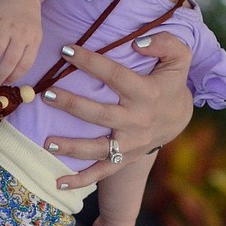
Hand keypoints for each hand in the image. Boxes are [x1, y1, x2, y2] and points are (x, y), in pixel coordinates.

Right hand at [0, 0, 41, 84]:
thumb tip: (12, 75)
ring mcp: (7, 26)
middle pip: (10, 59)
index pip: (25, 63)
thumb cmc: (27, 21)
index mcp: (33, 40)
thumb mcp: (35, 36)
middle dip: (0, 75)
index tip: (7, 83)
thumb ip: (27, 52)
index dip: (15, 76)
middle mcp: (21, 34)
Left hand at [44, 32, 192, 188]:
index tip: (65, 49)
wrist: (178, 117)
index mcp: (146, 93)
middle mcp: (137, 120)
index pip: (114, 75)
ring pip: (98, 148)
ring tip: (46, 141)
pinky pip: (102, 172)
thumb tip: (137, 43)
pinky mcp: (125, 159)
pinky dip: (81, 180)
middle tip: (47, 94)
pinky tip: (58, 181)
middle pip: (100, 114)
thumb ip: (165, 43)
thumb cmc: (169, 81)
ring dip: (72, 147)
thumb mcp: (177, 57)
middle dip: (72, 105)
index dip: (90, 61)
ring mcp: (130, 144)